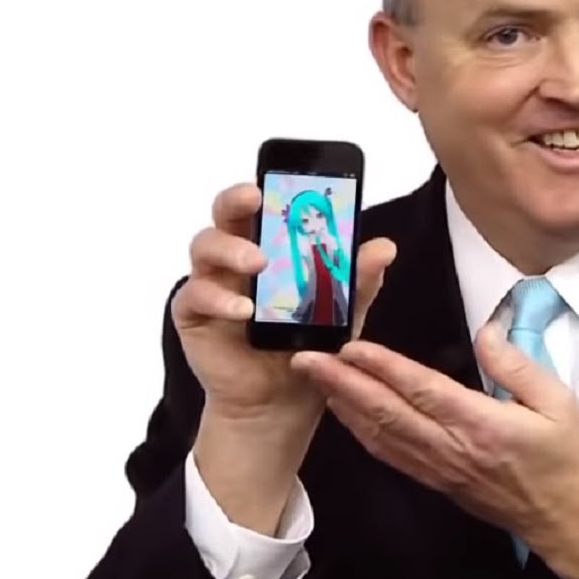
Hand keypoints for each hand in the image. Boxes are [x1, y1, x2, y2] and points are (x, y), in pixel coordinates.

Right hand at [171, 181, 396, 533]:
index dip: (270, 185)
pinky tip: (243, 309)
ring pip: (204, 246)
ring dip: (231, 249)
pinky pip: (195, 295)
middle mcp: (236, 258)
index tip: (283, 175)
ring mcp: (212, 283)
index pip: (265, 205)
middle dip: (238, 199)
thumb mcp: (342, 312)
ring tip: (259, 263)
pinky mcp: (194, 315)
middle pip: (226, 213)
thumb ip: (357, 279)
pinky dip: (219, 298)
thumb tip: (385, 246)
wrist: (282, 402)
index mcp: (270, 246)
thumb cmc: (308, 347)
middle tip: (256, 198)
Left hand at [291, 322, 578, 578]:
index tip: (352, 346)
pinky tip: (346, 415)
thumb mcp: (560, 402)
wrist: (566, 519)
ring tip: (316, 380)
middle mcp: (452, 448)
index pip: (421, 390)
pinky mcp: (437, 481)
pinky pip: (391, 455)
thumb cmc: (567, 459)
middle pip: (387, 412)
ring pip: (381, 435)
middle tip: (307, 359)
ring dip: (344, 406)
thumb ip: (517, 365)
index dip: (382, 367)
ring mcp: (440, 468)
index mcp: (481, 425)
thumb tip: (485, 332)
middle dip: (343, 383)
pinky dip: (362, 433)